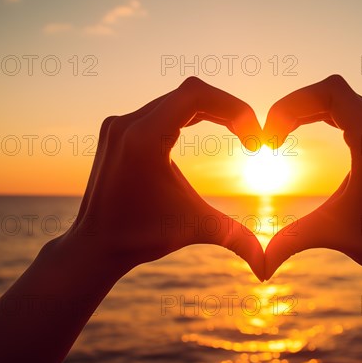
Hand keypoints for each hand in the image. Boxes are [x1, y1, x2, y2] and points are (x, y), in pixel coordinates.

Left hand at [63, 77, 264, 279]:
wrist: (94, 245)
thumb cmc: (141, 237)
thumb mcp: (195, 229)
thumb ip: (236, 239)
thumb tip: (267, 268)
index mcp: (144, 138)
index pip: (196, 95)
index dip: (234, 108)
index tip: (253, 138)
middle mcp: (128, 123)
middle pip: (190, 93)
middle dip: (228, 111)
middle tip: (252, 137)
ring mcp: (120, 124)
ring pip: (176, 99)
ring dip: (211, 111)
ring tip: (238, 132)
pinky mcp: (118, 129)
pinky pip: (161, 108)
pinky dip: (189, 115)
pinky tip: (208, 128)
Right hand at [263, 75, 361, 283]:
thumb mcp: (328, 233)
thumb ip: (289, 242)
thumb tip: (259, 269)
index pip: (330, 92)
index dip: (292, 104)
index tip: (272, 135)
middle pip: (337, 93)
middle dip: (297, 109)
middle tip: (274, 137)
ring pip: (352, 100)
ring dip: (317, 111)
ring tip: (290, 133)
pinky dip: (339, 117)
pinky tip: (325, 134)